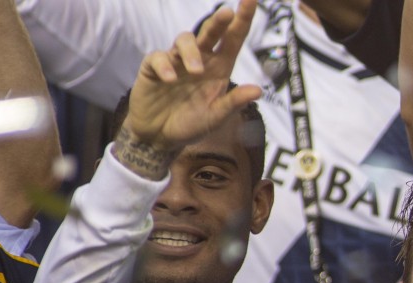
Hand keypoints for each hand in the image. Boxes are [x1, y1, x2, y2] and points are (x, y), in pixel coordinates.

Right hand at [123, 0, 259, 155]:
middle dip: (219, 21)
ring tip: (195, 72)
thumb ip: (234, 103)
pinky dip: (164, 66)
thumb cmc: (192, 125)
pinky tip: (169, 80)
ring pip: (185, 39)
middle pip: (210, 33)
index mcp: (219, 69)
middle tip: (228, 13)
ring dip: (191, 52)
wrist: (161, 138)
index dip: (243, 20)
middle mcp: (200, 60)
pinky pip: (158, 57)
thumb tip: (258, 90)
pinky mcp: (154, 68)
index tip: (251, 0)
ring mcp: (176, 62)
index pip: (233, 40)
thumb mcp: (216, 118)